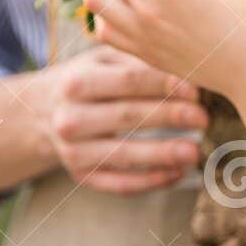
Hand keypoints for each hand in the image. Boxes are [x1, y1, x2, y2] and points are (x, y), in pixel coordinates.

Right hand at [42, 45, 207, 193]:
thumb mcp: (103, 61)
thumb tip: (187, 68)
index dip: (164, 85)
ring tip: (194, 152)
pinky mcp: (81, 176)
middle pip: (127, 116)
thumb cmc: (88, 80)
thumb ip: (138, 61)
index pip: (128, 81)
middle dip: (169, 117)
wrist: (42, 113)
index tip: (195, 90)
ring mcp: (73, 151)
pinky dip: (150, 182)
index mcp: (78, 82)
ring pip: (122, 155)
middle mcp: (70, 117)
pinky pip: (118, 184)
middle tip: (203, 118)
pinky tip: (177, 173)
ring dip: (161, 155)